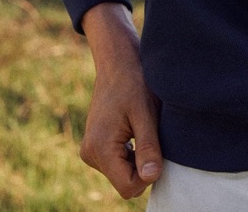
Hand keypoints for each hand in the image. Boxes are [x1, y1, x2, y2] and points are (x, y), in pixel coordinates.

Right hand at [80, 2, 162, 198]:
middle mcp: (90, 154)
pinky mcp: (96, 144)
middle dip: (143, 164)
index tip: (157, 146)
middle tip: (151, 132)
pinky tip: (136, 128)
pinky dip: (131, 151)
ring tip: (143, 127)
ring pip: (123, 172)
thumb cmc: (135, 81)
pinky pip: (118, 161)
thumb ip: (148, 147)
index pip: (129, 187)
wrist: (118, 59)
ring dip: (138, 156)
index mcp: (100, 149)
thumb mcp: (146, 113)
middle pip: (126, 181)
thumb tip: (151, 177)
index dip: (149, 173)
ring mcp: (91, 150)